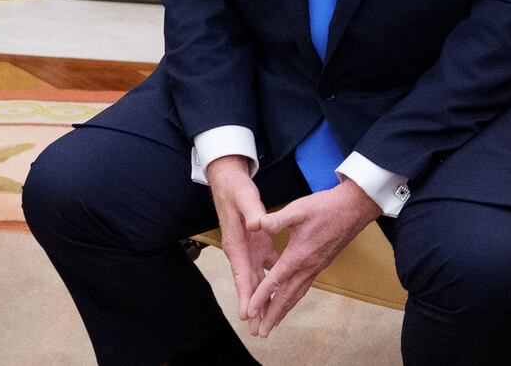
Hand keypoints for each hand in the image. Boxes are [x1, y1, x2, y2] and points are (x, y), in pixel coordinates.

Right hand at [206, 155, 278, 328]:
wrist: (228, 180)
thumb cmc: (235, 189)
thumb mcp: (244, 198)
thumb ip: (252, 212)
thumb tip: (256, 224)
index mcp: (236, 242)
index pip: (241, 273)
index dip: (246, 294)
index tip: (248, 313)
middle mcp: (240, 250)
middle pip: (248, 283)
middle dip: (254, 306)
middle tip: (259, 329)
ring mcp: (248, 249)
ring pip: (257, 279)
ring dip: (263, 298)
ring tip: (268, 320)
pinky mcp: (256, 244)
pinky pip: (266, 267)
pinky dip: (272, 281)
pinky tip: (282, 292)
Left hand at [245, 179, 380, 336]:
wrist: (354, 208)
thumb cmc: (326, 207)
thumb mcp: (299, 208)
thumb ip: (277, 219)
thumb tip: (256, 224)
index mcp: (299, 255)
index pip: (276, 281)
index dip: (261, 297)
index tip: (250, 312)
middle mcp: (308, 266)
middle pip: (287, 297)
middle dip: (272, 315)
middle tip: (260, 333)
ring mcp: (316, 267)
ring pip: (296, 295)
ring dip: (283, 311)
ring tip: (272, 324)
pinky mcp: (320, 265)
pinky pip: (304, 288)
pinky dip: (293, 299)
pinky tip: (288, 302)